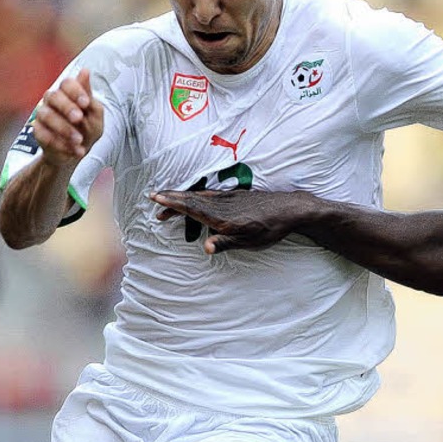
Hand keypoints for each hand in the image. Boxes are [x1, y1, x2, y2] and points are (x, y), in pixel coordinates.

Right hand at [33, 68, 103, 164]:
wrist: (78, 152)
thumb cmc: (88, 129)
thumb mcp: (95, 116)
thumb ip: (90, 97)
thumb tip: (85, 71)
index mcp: (68, 93)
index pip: (67, 83)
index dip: (75, 91)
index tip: (85, 103)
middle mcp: (53, 100)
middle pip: (53, 96)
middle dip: (67, 107)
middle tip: (79, 119)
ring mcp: (43, 114)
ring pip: (46, 115)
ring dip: (64, 128)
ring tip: (79, 141)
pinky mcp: (37, 130)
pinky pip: (43, 134)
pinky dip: (60, 143)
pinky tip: (74, 150)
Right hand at [149, 188, 320, 253]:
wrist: (290, 209)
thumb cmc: (269, 229)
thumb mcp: (249, 242)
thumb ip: (225, 243)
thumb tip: (205, 248)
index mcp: (222, 217)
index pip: (192, 208)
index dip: (173, 204)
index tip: (157, 199)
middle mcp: (222, 204)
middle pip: (192, 199)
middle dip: (171, 198)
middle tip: (153, 197)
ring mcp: (229, 197)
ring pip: (199, 195)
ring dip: (182, 196)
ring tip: (168, 199)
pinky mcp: (236, 195)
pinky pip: (210, 193)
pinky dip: (196, 195)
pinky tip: (195, 197)